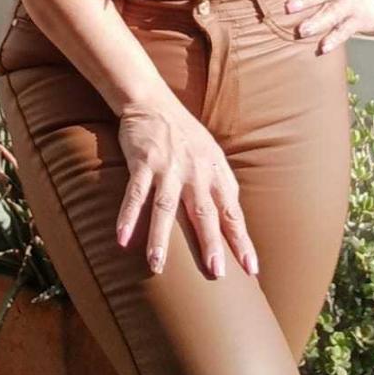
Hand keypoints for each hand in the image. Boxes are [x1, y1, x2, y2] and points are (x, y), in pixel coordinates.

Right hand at [116, 100, 258, 279]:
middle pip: (204, 212)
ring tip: (157, 266)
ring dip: (161, 238)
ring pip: (166, 207)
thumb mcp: (211, 155)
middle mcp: (194, 171)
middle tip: (216, 273)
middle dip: (211, 243)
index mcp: (214, 172)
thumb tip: (235, 220)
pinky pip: (134, 193)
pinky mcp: (142, 161)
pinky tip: (122, 238)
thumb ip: (222, 186)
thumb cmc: (184, 133)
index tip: (251, 269)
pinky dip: (128, 216)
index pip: (232, 212)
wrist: (152, 101)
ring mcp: (167, 166)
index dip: (242, 241)